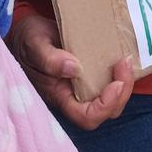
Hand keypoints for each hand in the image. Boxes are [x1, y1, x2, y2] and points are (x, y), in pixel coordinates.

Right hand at [8, 11, 132, 129]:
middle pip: (106, 112)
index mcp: (60, 96)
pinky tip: (122, 55)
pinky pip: (112, 83)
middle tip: (124, 61)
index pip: (87, 117)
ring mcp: (84, 86)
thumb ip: (49, 59)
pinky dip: (122, 74)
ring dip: (125, 82)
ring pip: (113, 99)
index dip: (105, 106)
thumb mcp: (34, 43)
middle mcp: (74, 96)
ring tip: (124, 58)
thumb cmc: (27, 41)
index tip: (116, 83)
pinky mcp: (92, 74)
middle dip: (122, 92)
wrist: (26, 34)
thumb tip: (74, 69)